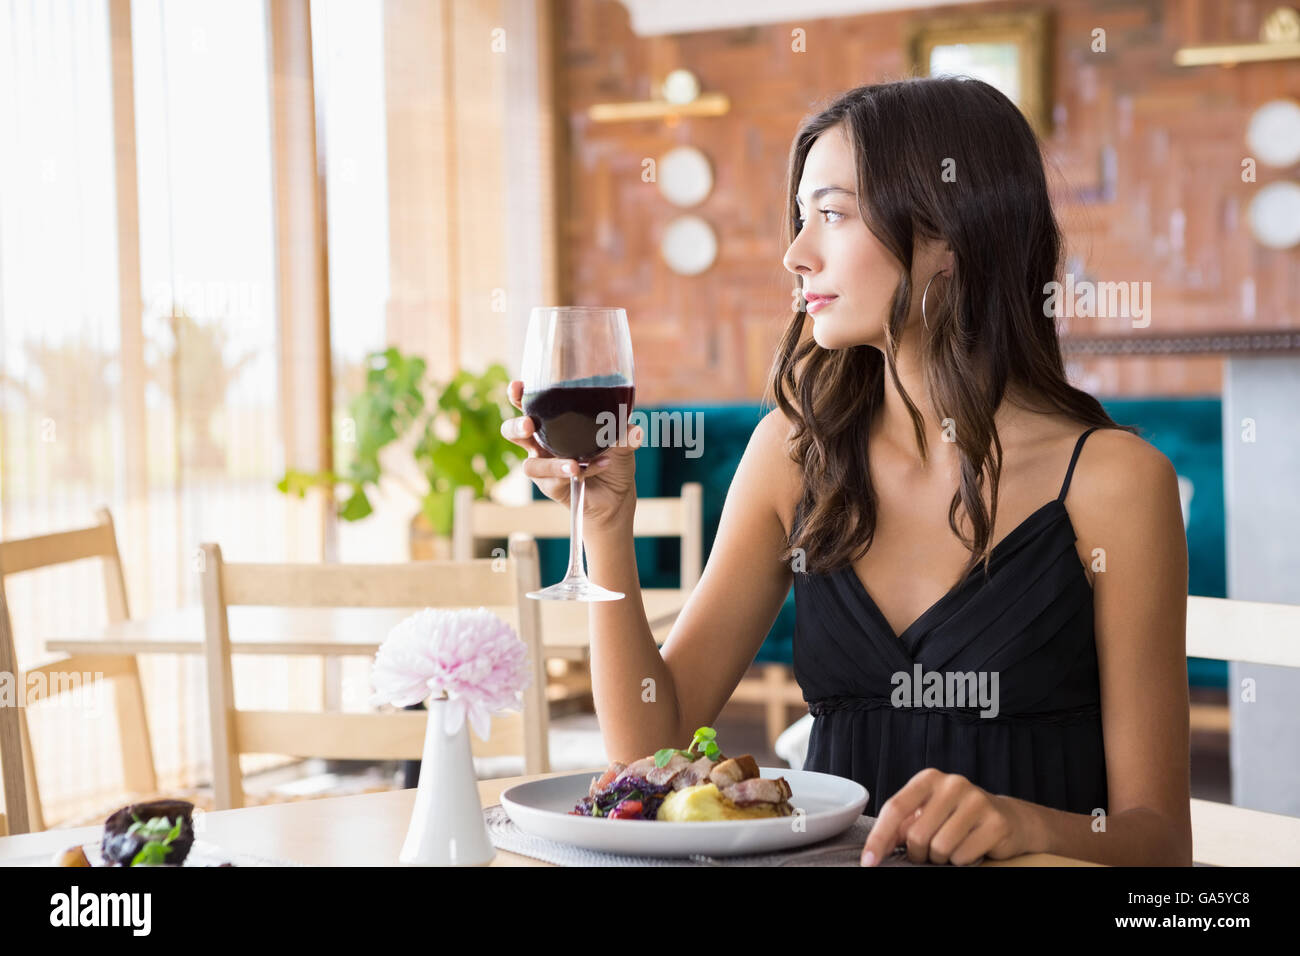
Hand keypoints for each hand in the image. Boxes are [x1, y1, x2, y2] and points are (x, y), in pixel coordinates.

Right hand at [500, 379, 641, 530]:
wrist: (617, 495)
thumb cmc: (614, 459)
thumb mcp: (623, 443)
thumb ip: (625, 434)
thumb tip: (636, 430)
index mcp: (553, 422)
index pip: (530, 405)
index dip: (519, 396)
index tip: (518, 386)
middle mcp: (542, 442)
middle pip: (513, 432)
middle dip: (517, 427)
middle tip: (528, 425)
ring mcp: (544, 466)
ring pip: (530, 465)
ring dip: (551, 464)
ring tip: (573, 464)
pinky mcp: (550, 486)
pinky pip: (554, 481)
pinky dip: (575, 474)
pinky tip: (595, 467)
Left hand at [860, 768, 1038, 866]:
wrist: (1007, 818)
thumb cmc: (957, 817)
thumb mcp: (926, 814)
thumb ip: (900, 827)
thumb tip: (875, 850)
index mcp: (928, 778)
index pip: (895, 808)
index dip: (879, 838)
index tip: (868, 861)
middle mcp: (952, 784)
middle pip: (917, 834)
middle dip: (919, 852)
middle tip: (930, 850)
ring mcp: (976, 801)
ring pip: (940, 848)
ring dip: (941, 857)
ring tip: (952, 846)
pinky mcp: (995, 822)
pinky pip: (963, 856)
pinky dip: (961, 860)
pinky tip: (970, 847)